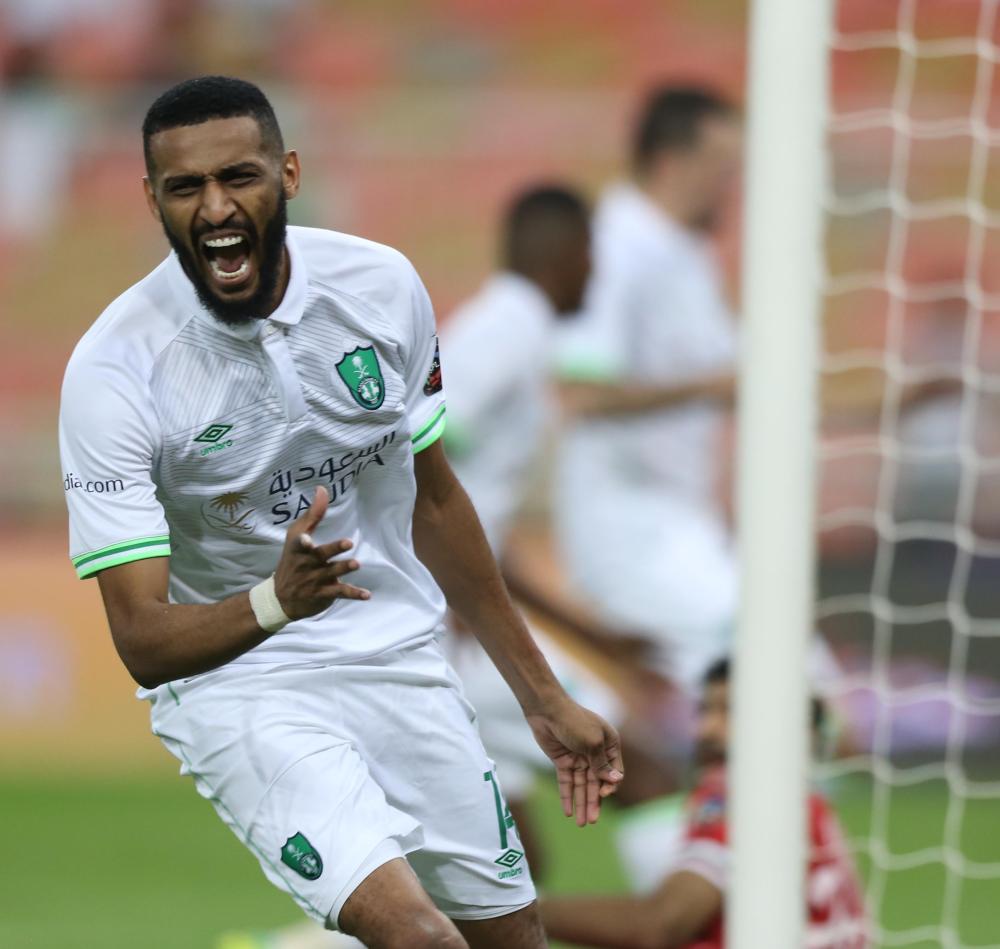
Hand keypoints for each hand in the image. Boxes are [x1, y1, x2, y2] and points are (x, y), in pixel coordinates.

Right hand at [273, 486, 370, 618]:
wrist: (280, 598)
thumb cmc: (292, 560)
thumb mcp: (297, 536)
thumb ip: (313, 514)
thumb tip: (322, 489)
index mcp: (299, 549)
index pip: (299, 543)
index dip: (302, 541)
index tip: (305, 539)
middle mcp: (307, 564)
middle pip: (321, 555)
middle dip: (333, 549)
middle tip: (348, 543)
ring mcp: (315, 580)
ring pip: (332, 573)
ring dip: (344, 569)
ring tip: (356, 564)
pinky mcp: (324, 593)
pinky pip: (340, 593)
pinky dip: (354, 594)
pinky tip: (367, 595)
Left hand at [526, 696, 623, 826]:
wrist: (547, 710)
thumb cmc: (575, 721)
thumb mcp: (592, 743)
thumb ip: (601, 764)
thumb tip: (616, 780)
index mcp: (609, 745)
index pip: (614, 772)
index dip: (610, 786)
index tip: (603, 793)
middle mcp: (595, 753)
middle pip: (596, 783)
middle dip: (594, 802)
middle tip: (591, 821)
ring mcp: (579, 758)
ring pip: (581, 785)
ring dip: (581, 804)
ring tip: (581, 824)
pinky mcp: (563, 761)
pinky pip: (567, 782)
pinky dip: (567, 796)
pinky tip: (568, 812)